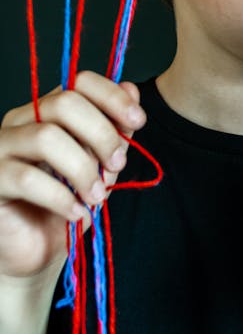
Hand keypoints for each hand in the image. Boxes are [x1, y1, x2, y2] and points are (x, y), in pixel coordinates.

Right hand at [0, 71, 145, 279]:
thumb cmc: (67, 203)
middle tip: (118, 164)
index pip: (79, 81)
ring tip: (97, 196)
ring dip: (83, 168)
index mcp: (48, 109)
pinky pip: (28, 178)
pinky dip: (61, 197)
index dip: (112, 97)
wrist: (36, 252)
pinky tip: (77, 213)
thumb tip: (131, 88)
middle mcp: (21, 120)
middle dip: (101, 133)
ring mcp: (1, 147)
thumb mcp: (101, 164)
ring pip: (46, 137)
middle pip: (64, 103)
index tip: (138, 121)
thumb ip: (114, 129)